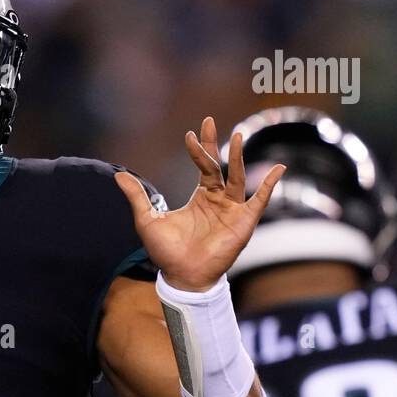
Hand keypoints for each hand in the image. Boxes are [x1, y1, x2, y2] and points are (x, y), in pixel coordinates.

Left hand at [114, 116, 284, 291]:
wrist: (181, 276)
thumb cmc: (167, 251)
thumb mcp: (147, 218)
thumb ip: (137, 196)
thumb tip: (118, 175)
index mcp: (201, 197)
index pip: (203, 166)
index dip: (198, 149)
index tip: (190, 133)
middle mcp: (219, 200)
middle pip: (220, 166)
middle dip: (215, 144)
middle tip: (210, 121)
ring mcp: (232, 210)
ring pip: (238, 177)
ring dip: (237, 157)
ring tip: (236, 136)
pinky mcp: (243, 222)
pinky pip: (260, 201)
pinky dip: (269, 185)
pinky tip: (278, 169)